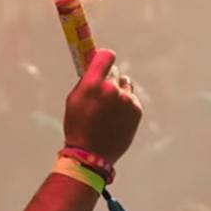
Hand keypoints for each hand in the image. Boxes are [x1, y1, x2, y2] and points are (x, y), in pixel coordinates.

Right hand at [63, 49, 141, 163]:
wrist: (91, 154)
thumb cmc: (78, 127)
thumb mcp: (73, 100)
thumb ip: (86, 81)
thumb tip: (95, 68)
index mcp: (93, 84)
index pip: (106, 56)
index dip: (103, 58)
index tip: (101, 63)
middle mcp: (112, 89)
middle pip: (115, 71)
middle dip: (109, 78)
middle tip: (102, 93)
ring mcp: (126, 100)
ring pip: (125, 85)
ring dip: (119, 91)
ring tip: (109, 108)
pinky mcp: (136, 110)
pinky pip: (132, 99)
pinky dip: (125, 104)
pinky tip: (116, 117)